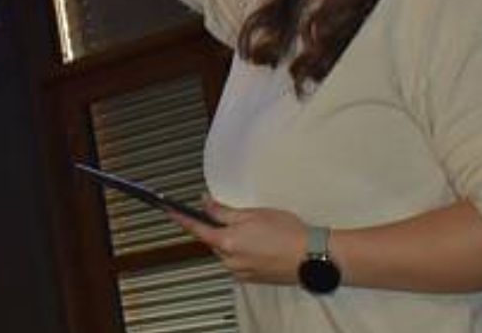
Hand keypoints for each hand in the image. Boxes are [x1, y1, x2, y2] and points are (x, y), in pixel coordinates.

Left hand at [168, 197, 310, 285]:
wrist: (311, 257)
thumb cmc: (287, 232)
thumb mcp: (252, 214)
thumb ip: (223, 211)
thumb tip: (205, 204)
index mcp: (227, 243)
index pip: (196, 229)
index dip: (181, 218)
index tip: (170, 210)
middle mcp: (230, 261)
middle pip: (213, 240)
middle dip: (218, 228)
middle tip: (236, 215)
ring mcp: (240, 272)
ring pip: (227, 252)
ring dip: (233, 240)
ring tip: (258, 231)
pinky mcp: (252, 279)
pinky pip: (239, 262)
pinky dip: (244, 251)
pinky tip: (262, 244)